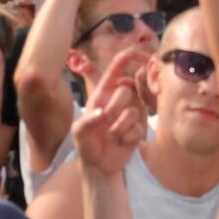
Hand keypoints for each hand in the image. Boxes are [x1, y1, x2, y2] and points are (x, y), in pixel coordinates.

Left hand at [73, 49, 149, 177]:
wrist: (99, 165)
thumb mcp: (78, 132)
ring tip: (111, 137)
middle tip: (105, 123)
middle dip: (115, 108)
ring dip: (119, 128)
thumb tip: (102, 114)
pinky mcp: (139, 129)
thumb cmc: (86, 145)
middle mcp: (119, 101)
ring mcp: (131, 114)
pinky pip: (138, 128)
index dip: (127, 58)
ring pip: (133, 112)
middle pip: (126, 91)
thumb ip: (86, 121)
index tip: (138, 52)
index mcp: (103, 94)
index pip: (116, 70)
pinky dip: (127, 138)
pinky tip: (121, 143)